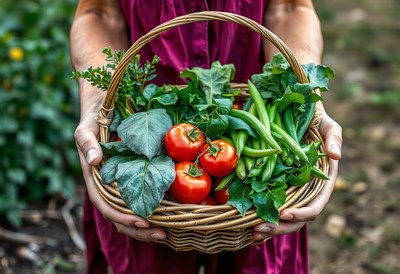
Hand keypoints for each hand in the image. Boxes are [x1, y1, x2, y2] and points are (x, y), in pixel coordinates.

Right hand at [75, 101, 165, 241]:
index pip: (107, 206)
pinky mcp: (131, 178)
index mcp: (95, 180)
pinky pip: (139, 199)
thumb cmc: (92, 121)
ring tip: (167, 232)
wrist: (101, 110)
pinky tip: (168, 215)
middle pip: (120, 217)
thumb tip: (94, 161)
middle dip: (139, 229)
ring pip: (130, 213)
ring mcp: (119, 184)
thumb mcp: (85, 129)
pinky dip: (152, 210)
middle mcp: (107, 187)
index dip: (123, 217)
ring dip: (147, 226)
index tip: (143, 221)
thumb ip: (87, 144)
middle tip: (162, 234)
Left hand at [253, 108, 341, 239]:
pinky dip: (261, 217)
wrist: (299, 117)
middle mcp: (306, 192)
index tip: (284, 214)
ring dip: (267, 227)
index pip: (314, 206)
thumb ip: (334, 138)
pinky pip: (269, 206)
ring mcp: (290, 190)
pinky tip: (247, 225)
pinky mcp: (275, 186)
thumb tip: (336, 155)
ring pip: (281, 217)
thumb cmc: (318, 123)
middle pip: (295, 218)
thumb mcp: (329, 126)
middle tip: (259, 230)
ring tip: (251, 232)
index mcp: (321, 184)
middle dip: (279, 227)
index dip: (301, 214)